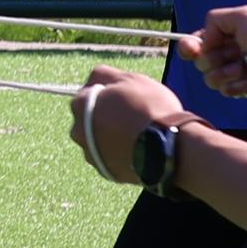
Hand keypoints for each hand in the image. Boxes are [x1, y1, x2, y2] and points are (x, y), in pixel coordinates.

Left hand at [71, 68, 186, 187]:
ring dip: (111, 135)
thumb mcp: (129, 78)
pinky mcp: (105, 172)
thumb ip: (105, 74)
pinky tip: (138, 147)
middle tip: (132, 114)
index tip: (125, 96)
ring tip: (137, 132)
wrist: (169, 148)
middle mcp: (77, 131)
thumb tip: (94, 79)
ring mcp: (90, 154)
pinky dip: (120, 152)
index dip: (108, 93)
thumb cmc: (149, 108)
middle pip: (90, 118)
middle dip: (106, 115)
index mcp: (79, 105)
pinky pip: (110, 157)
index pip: (87, 93)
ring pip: (99, 139)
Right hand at [180, 7, 246, 111]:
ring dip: (222, 74)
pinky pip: (225, 91)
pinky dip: (233, 87)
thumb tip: (204, 40)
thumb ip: (216, 19)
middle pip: (203, 58)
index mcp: (238, 30)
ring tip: (242, 71)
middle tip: (231, 57)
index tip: (190, 50)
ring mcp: (242, 70)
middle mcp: (238, 49)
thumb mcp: (245, 16)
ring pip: (211, 76)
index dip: (192, 44)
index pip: (204, 37)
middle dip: (211, 59)